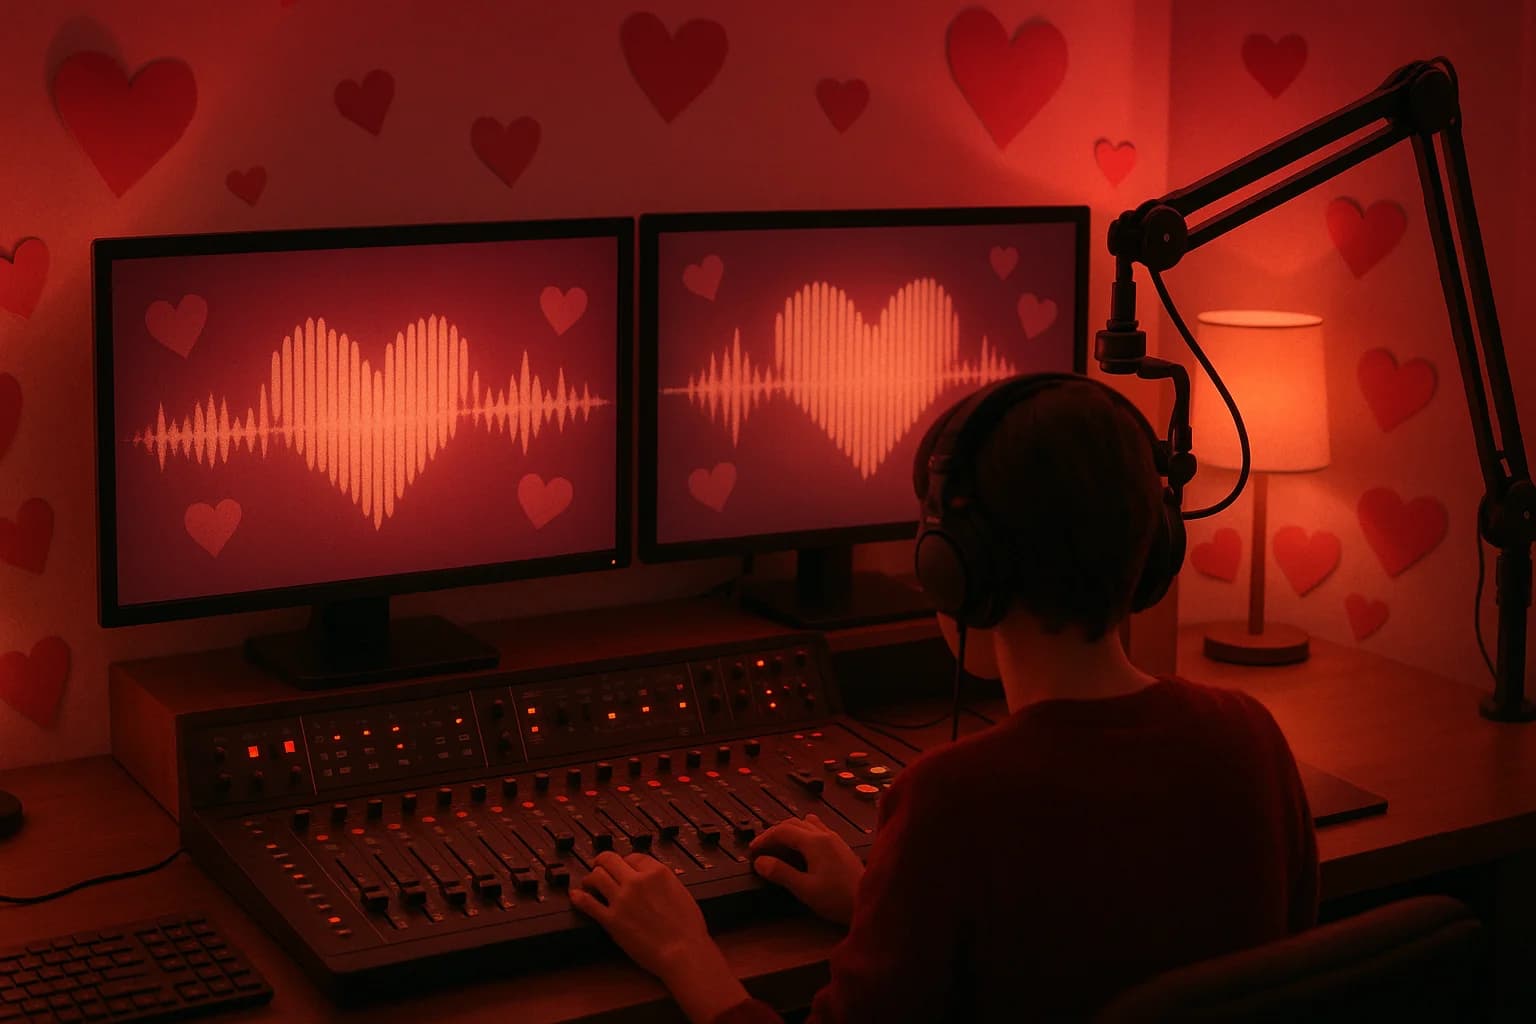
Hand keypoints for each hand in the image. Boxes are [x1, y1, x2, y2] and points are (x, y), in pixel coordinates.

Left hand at [571, 852, 748, 1023]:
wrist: (683, 951)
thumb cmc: (688, 927)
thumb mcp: (680, 891)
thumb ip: (661, 881)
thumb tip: (649, 880)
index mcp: (656, 872)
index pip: (632, 856)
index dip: (624, 861)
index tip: (622, 867)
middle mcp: (636, 881)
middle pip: (609, 860)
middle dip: (602, 862)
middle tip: (598, 867)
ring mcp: (622, 899)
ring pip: (596, 877)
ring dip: (590, 878)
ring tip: (589, 884)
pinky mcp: (611, 920)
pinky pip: (588, 903)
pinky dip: (579, 897)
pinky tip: (575, 896)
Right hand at [749, 814, 864, 925]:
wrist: (869, 902)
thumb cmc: (838, 898)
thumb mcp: (804, 889)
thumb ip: (781, 873)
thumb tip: (760, 862)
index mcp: (814, 842)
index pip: (782, 830)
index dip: (764, 838)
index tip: (753, 850)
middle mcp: (825, 835)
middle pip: (794, 823)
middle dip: (775, 833)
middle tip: (763, 849)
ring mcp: (835, 839)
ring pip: (806, 823)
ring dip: (790, 831)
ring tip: (780, 847)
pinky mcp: (841, 847)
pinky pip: (817, 830)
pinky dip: (803, 834)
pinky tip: (802, 850)